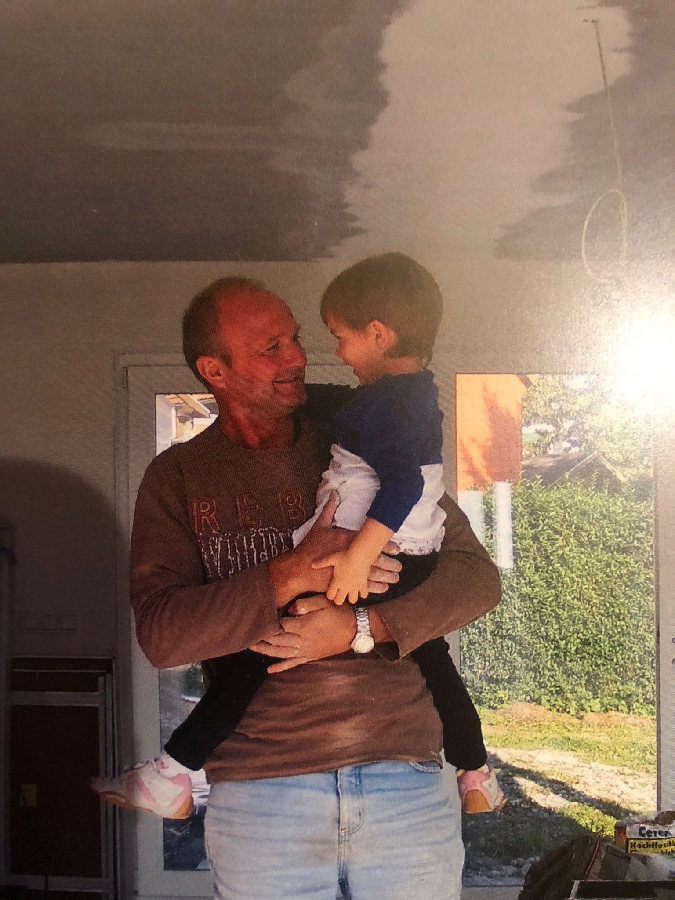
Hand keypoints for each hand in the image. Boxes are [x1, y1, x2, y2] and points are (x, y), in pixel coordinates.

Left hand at [249, 596, 355, 672]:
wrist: (356, 629)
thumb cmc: (339, 612)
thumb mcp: (323, 602)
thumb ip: (305, 604)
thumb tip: (290, 610)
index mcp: (304, 626)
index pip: (280, 625)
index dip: (269, 622)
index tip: (258, 618)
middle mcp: (302, 641)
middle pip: (277, 641)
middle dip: (262, 638)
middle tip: (247, 634)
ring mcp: (306, 651)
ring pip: (281, 653)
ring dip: (266, 651)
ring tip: (252, 648)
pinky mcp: (311, 656)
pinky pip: (293, 664)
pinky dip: (281, 667)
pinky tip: (270, 670)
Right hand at [268, 493, 400, 605]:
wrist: (300, 567)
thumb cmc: (310, 547)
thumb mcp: (319, 526)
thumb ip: (328, 510)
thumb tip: (333, 493)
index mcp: (347, 542)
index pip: (371, 543)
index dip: (386, 546)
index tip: (398, 549)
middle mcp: (350, 557)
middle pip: (375, 560)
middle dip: (390, 563)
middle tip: (400, 566)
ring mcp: (348, 572)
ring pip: (372, 575)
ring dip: (386, 576)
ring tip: (396, 576)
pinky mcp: (345, 583)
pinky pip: (363, 586)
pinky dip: (375, 587)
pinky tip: (385, 587)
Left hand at [312, 548, 369, 604]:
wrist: (359, 555)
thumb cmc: (345, 556)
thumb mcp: (332, 558)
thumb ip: (322, 563)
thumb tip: (312, 565)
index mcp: (336, 582)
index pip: (330, 596)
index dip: (330, 595)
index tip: (331, 590)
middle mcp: (345, 587)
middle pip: (339, 601)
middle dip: (339, 599)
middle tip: (340, 594)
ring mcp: (354, 588)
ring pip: (352, 600)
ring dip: (351, 597)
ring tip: (351, 592)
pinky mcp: (363, 585)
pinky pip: (364, 595)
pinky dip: (362, 593)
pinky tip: (361, 588)